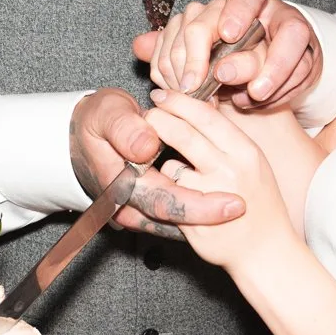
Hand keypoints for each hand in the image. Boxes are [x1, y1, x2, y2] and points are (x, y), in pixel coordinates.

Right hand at [71, 88, 242, 238]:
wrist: (90, 137)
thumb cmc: (100, 121)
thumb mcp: (105, 114)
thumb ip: (123, 128)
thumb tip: (146, 145)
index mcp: (122, 187)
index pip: (167, 203)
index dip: (202, 206)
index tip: (235, 203)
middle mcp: (132, 207)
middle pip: (179, 217)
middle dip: (214, 214)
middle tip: (245, 206)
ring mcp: (143, 211)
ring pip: (183, 219)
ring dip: (211, 211)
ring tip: (239, 202)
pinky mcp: (155, 208)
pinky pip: (184, 213)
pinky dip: (204, 203)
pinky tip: (223, 195)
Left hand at [132, 0, 320, 111]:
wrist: (269, 71)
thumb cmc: (229, 55)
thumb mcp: (203, 49)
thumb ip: (175, 46)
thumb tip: (139, 45)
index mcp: (243, 2)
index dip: (235, 11)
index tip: (224, 34)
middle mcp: (272, 12)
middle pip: (267, 22)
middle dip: (244, 49)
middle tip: (222, 76)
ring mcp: (294, 33)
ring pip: (292, 41)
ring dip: (271, 70)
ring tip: (252, 94)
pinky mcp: (309, 58)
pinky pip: (302, 70)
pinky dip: (281, 88)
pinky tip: (258, 101)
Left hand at [142, 93, 294, 272]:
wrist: (267, 251)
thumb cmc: (261, 203)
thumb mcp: (253, 162)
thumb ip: (228, 138)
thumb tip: (200, 105)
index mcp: (246, 151)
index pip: (206, 116)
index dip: (180, 102)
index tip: (162, 94)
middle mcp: (230, 171)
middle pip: (184, 134)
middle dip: (159, 120)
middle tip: (149, 115)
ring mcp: (212, 197)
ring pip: (172, 166)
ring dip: (165, 164)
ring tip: (173, 168)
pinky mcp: (195, 220)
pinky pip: (168, 196)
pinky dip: (167, 191)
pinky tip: (176, 193)